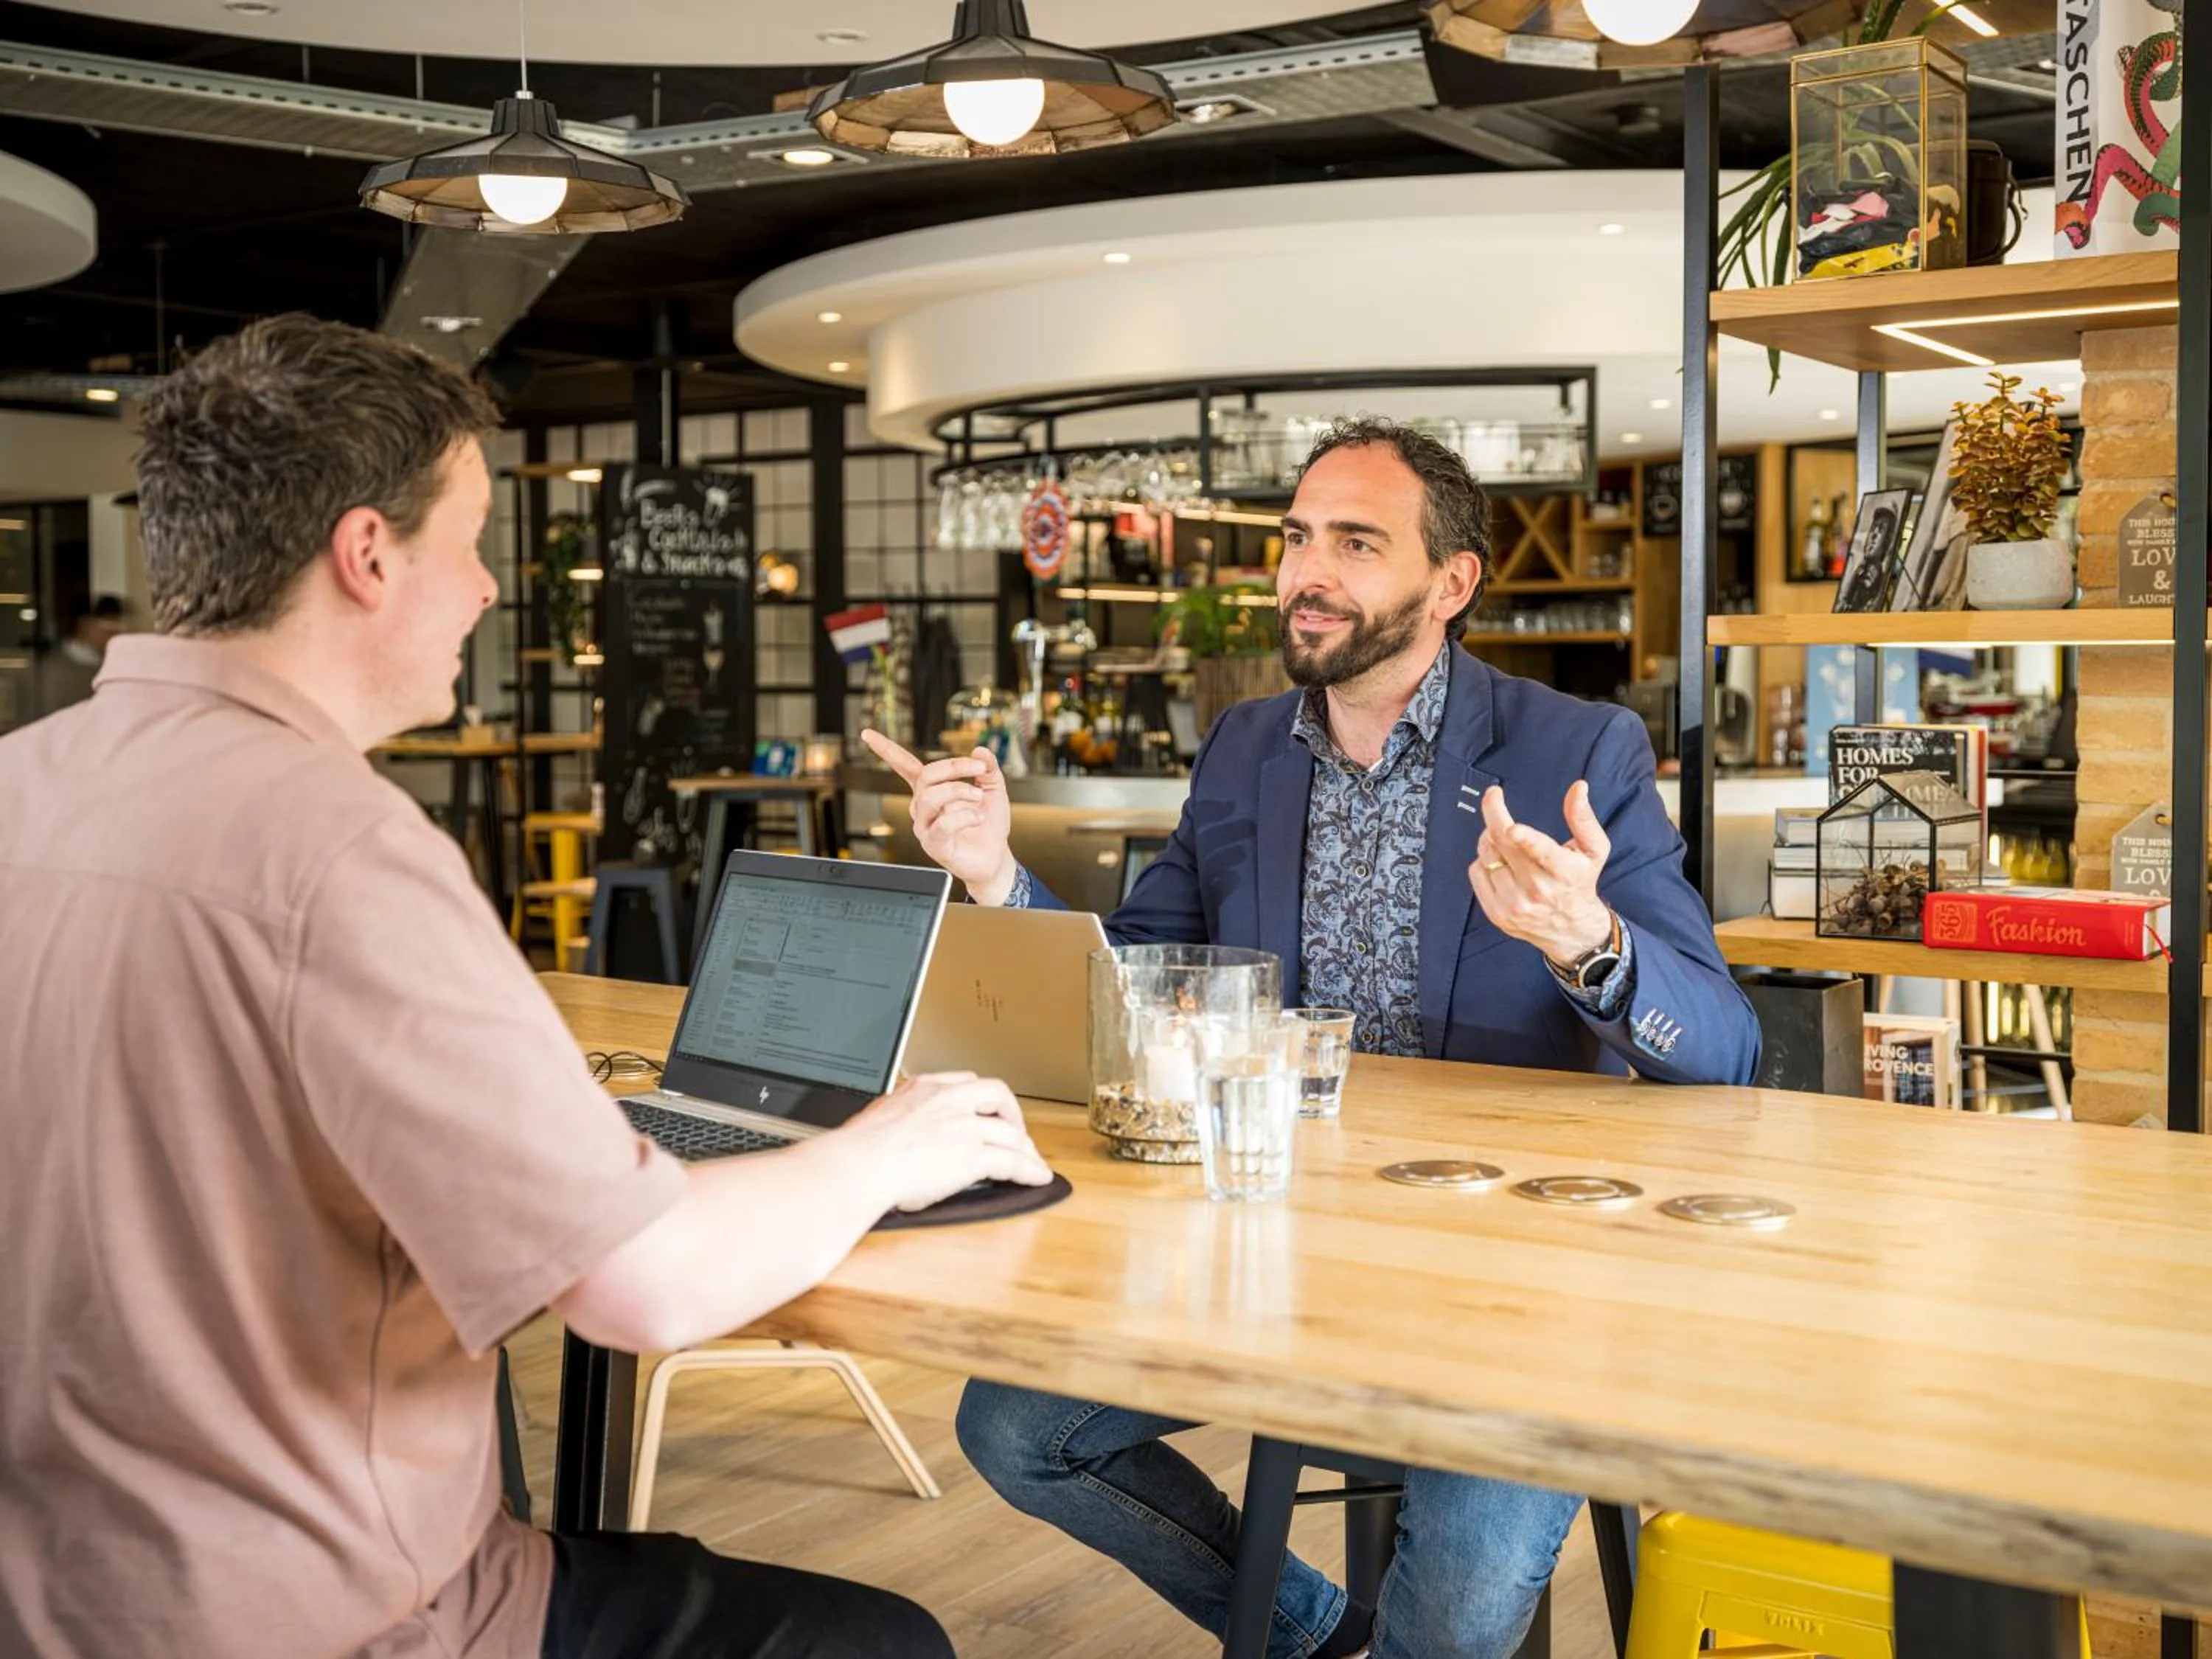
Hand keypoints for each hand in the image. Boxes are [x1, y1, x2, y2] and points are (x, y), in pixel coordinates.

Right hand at [839, 1072, 1052, 1211]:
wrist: (859, 1164)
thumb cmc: (856, 1151)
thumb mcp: (877, 1120)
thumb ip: (895, 1122)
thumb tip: (893, 1138)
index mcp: (921, 1088)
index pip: (964, 1082)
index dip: (981, 1099)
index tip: (983, 1111)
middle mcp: (948, 1100)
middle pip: (997, 1095)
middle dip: (1011, 1114)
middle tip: (1014, 1133)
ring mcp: (964, 1126)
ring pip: (1010, 1131)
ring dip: (1025, 1147)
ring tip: (1031, 1160)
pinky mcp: (974, 1155)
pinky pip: (1013, 1161)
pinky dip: (1030, 1169)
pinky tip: (1037, 1177)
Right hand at [861, 729, 1018, 903]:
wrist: (995, 858)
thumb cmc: (989, 824)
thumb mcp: (993, 789)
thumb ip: (988, 768)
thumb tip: (980, 750)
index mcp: (931, 790)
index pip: (905, 766)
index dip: (886, 750)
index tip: (867, 734)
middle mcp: (922, 807)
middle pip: (926, 776)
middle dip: (954, 767)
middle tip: (980, 770)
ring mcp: (925, 826)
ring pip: (930, 798)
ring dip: (959, 790)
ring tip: (979, 796)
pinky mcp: (934, 845)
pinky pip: (942, 825)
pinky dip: (964, 816)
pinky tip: (979, 818)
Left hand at [1469, 781, 1614, 967]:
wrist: (1571, 929)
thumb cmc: (1580, 882)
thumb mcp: (1594, 850)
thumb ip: (1583, 817)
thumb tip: (1579, 787)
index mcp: (1563, 871)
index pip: (1542, 853)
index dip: (1525, 839)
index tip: (1513, 828)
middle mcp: (1537, 890)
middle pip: (1503, 844)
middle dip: (1494, 813)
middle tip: (1494, 797)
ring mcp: (1514, 903)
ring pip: (1486, 854)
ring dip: (1490, 838)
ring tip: (1506, 840)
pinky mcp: (1496, 913)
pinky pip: (1476, 872)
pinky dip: (1484, 860)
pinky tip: (1500, 863)